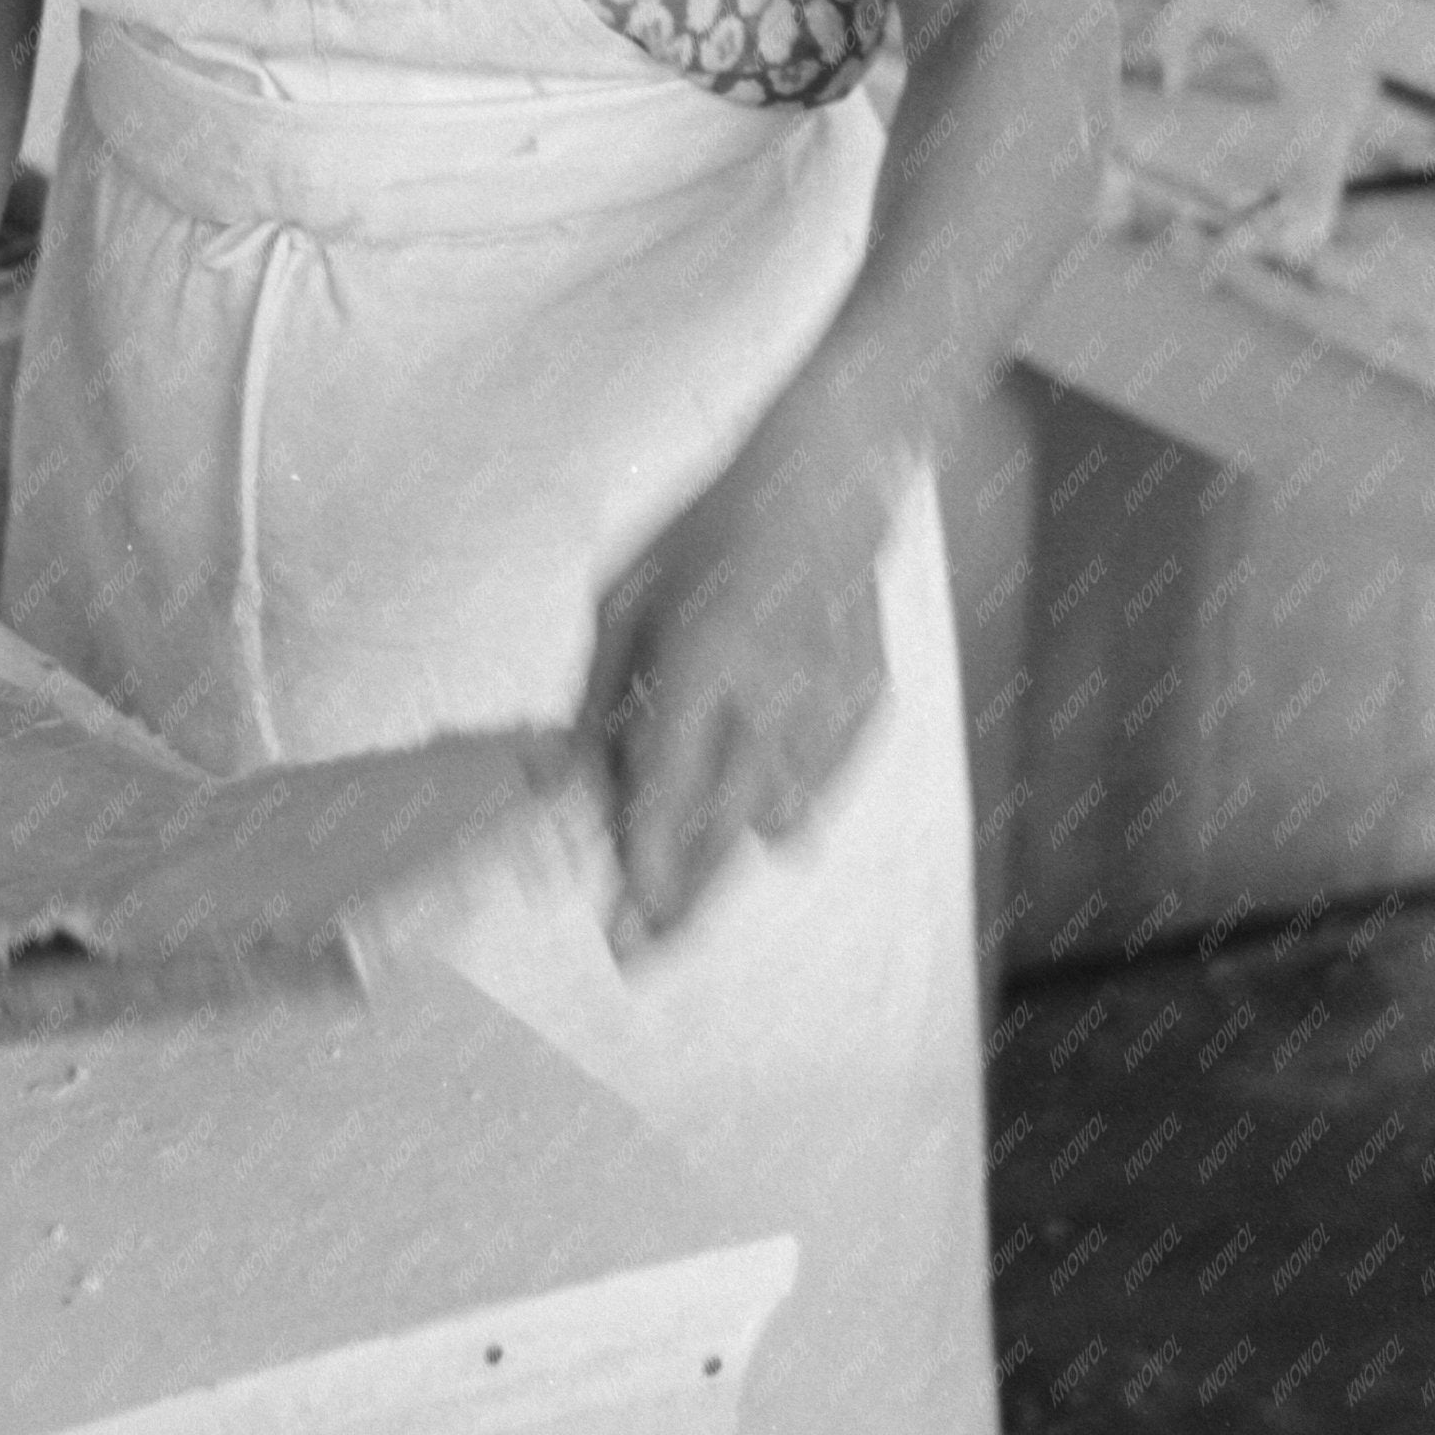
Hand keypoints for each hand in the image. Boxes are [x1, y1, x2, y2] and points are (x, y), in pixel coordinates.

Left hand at [580, 434, 890, 941]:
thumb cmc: (711, 528)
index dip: (645, 867)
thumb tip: (565, 779)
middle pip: (727, 831)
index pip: (669, 787)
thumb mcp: (623, 595)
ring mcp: (833, 705)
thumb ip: (596, 693)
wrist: (828, 482)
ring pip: (776, 823)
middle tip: (643, 952)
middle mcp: (775, 691)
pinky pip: (817, 787)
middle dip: (685, 901)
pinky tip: (750, 776)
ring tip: (688, 861)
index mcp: (706, 654)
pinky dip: (779, 798)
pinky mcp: (869, 708)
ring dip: (727, 848)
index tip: (621, 927)